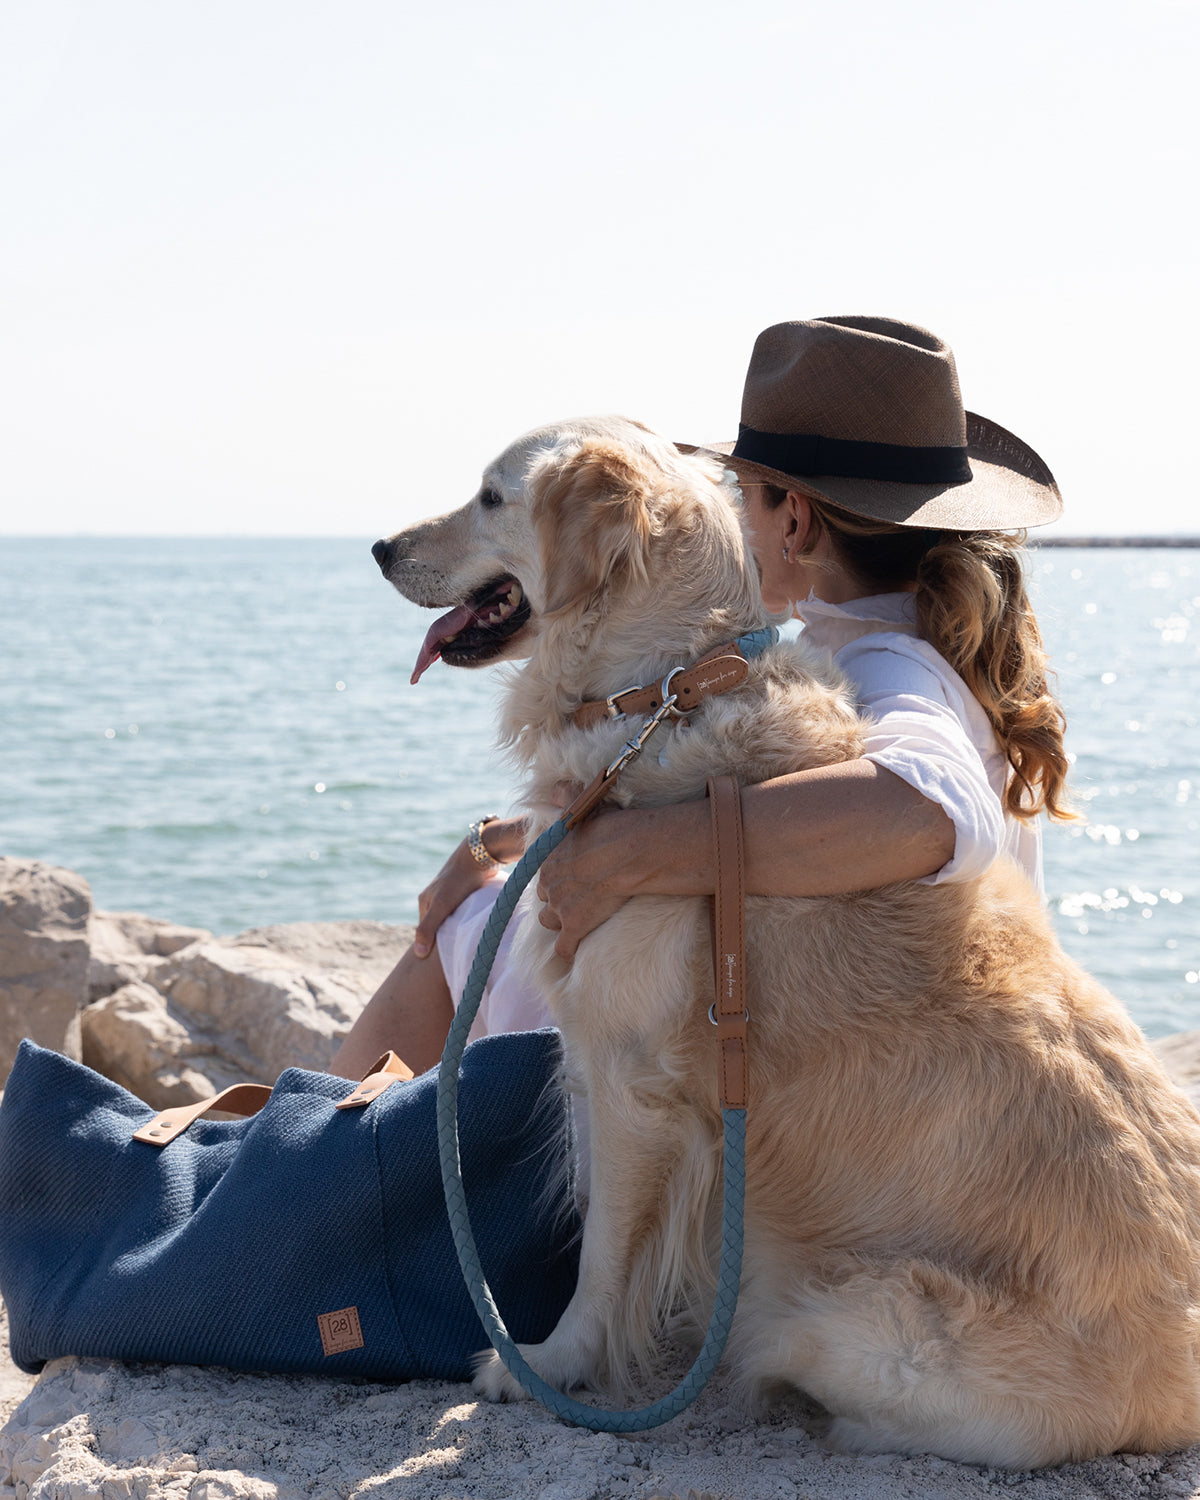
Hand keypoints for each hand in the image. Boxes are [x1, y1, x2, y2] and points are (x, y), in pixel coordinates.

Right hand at [413, 817, 524, 957]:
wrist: (479, 854)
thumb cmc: (460, 881)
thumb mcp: (441, 906)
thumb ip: (428, 929)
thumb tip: (418, 954)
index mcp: (424, 900)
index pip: (425, 930)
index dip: (434, 944)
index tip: (446, 956)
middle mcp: (435, 895)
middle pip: (438, 923)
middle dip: (446, 935)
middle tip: (459, 948)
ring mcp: (450, 891)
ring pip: (452, 916)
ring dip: (458, 925)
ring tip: (469, 936)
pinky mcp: (465, 888)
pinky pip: (464, 908)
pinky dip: (467, 916)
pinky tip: (477, 922)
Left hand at [535, 802, 636, 961]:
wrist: (631, 851)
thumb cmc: (613, 827)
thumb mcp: (587, 807)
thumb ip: (568, 798)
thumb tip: (555, 788)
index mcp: (550, 858)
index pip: (546, 874)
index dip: (561, 878)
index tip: (576, 879)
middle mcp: (549, 883)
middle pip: (545, 899)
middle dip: (559, 901)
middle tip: (580, 900)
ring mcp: (560, 907)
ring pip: (549, 922)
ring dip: (561, 924)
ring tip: (578, 923)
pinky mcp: (575, 928)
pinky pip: (564, 949)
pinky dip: (569, 950)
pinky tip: (577, 950)